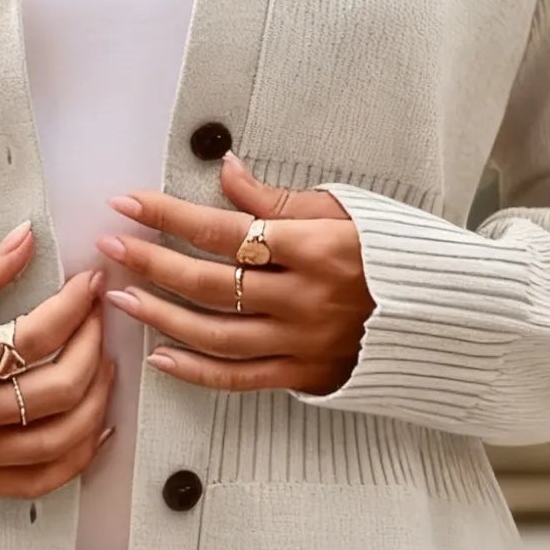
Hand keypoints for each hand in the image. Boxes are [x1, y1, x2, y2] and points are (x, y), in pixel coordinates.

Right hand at [0, 223, 114, 497]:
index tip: (89, 283)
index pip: (32, 338)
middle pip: (56, 389)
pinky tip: (94, 425)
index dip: (73, 307)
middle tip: (98, 317)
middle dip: (91, 346)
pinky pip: (40, 481)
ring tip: (104, 365)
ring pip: (59, 441)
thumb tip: (27, 240)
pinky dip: (77, 455)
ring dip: (95, 400)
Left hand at [97, 154, 373, 394]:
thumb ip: (275, 200)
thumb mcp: (340, 212)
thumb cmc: (388, 254)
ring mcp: (302, 341)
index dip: (169, 216)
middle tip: (110, 246)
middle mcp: (304, 297)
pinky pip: (240, 378)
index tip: (128, 203)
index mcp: (313, 248)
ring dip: (162, 316)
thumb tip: (225, 170)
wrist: (439, 314)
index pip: (224, 231)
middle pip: (210, 283)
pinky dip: (196, 370)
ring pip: (216, 334)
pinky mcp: (305, 374)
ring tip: (123, 299)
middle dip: (152, 262)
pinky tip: (160, 357)